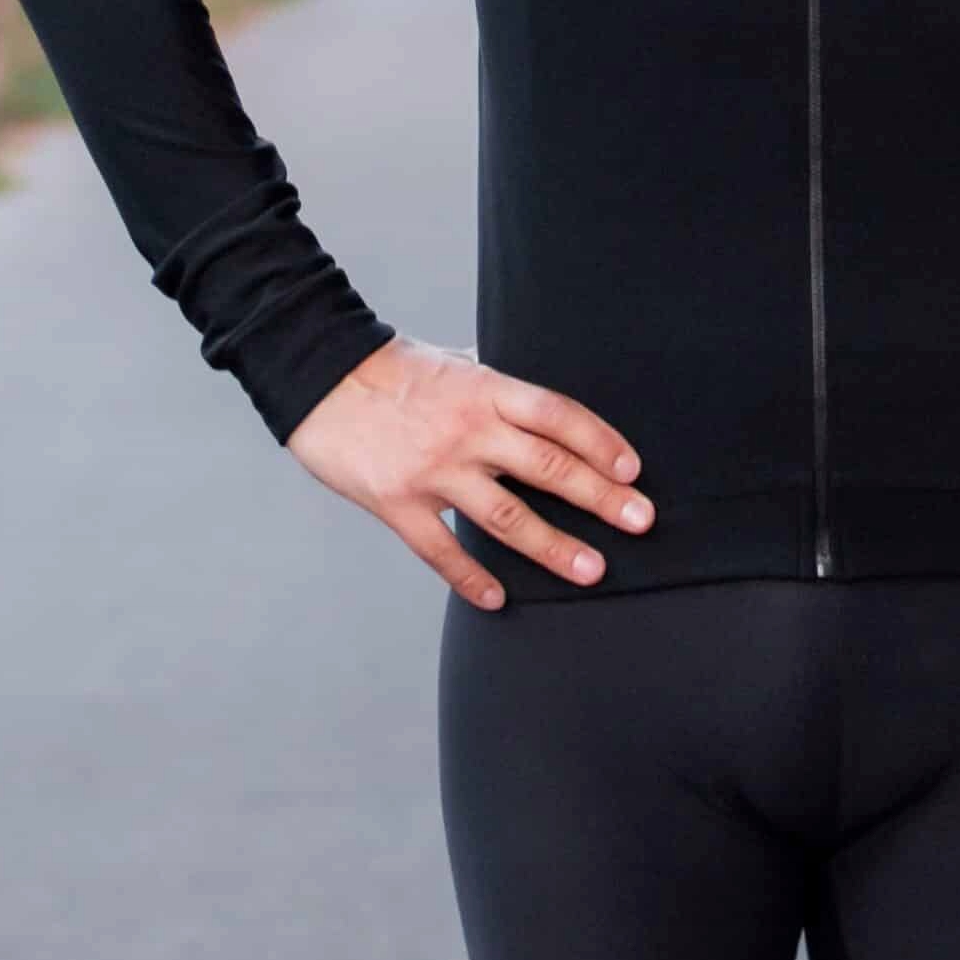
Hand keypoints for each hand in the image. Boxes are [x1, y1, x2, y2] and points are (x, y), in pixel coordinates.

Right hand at [284, 334, 655, 605]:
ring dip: (554, 546)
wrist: (318, 376)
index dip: (601, 442)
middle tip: (641, 520)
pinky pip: (442, 550)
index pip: (559, 415)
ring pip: (506, 516)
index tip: (632, 470)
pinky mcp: (397, 502)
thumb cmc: (390, 367)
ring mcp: (434, 470)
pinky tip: (499, 599)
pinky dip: (471, 579)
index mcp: (487, 389)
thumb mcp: (454, 359)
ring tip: (592, 570)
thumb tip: (535, 397)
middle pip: (548, 466)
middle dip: (600, 497)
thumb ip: (495, 382)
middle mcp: (469, 430)